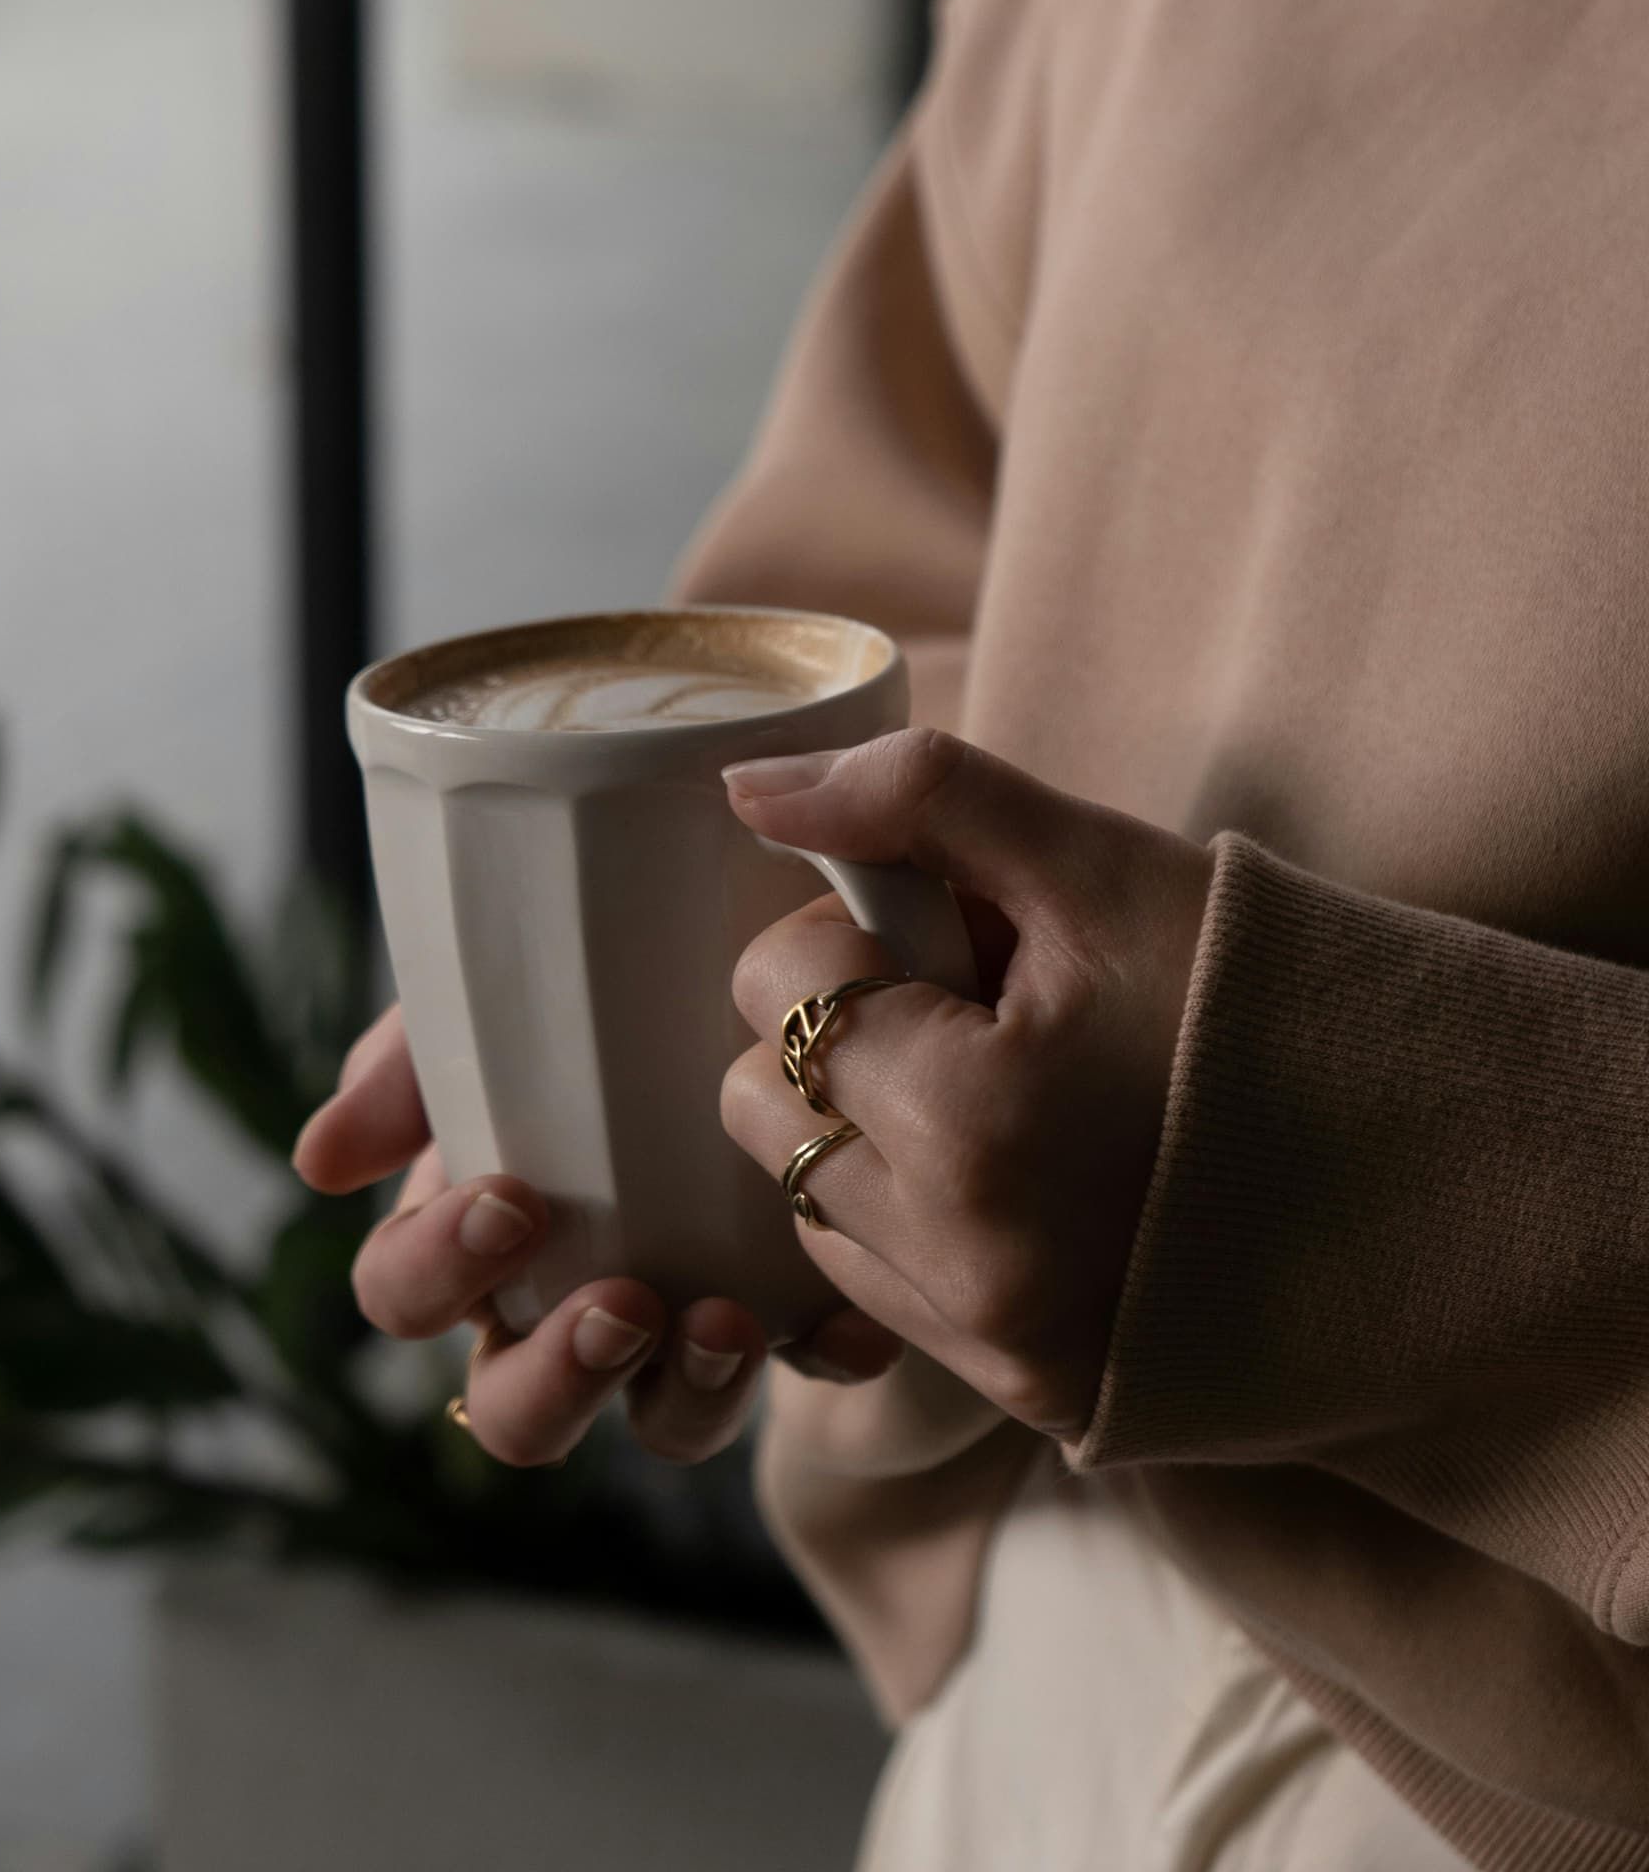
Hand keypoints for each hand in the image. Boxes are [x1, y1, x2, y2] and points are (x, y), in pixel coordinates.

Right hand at [293, 1009, 901, 1468]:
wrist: (762, 941)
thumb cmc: (599, 980)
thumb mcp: (502, 1002)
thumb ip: (410, 1060)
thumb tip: (321, 1162)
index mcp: (476, 1225)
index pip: (405, 1294)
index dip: (438, 1273)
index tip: (513, 1199)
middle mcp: (566, 1299)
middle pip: (512, 1413)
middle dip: (557, 1377)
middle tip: (623, 1302)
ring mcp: (683, 1326)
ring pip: (660, 1429)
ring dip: (687, 1396)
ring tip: (729, 1322)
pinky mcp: (800, 1315)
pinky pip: (813, 1369)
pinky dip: (827, 1350)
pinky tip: (849, 1319)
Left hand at [719, 728, 1213, 1438]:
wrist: (1430, 1168)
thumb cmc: (1262, 997)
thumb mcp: (1103, 866)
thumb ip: (919, 797)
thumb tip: (751, 789)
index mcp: (969, 1120)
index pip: (775, 984)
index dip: (853, 931)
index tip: (955, 934)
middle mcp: (960, 1260)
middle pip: (760, 1104)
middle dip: (838, 1035)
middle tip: (969, 1009)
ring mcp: (990, 1343)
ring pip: (803, 1203)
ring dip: (864, 1134)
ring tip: (1002, 1093)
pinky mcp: (1021, 1392)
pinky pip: (873, 1292)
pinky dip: (907, 1221)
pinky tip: (1015, 1174)